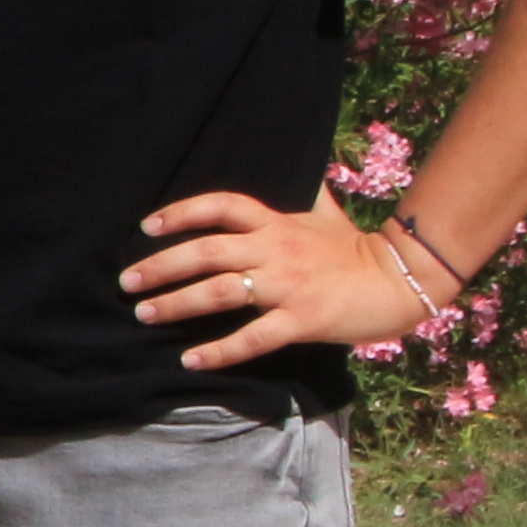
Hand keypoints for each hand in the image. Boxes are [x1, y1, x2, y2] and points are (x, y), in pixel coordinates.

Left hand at [125, 192, 432, 367]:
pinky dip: (218, 351)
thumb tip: (301, 166)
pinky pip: (252, 338)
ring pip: (219, 292)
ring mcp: (287, 286)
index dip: (182, 212)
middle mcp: (275, 250)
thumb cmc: (356, 249)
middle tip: (127, 281)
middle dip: (161, 265)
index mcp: (277, 223)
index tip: (148, 226)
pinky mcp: (300, 320)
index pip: (221, 206)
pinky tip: (190, 360)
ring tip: (144, 314)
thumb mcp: (326, 213)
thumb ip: (304, 194)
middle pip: (206, 252)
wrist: (399, 279)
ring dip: (176, 303)